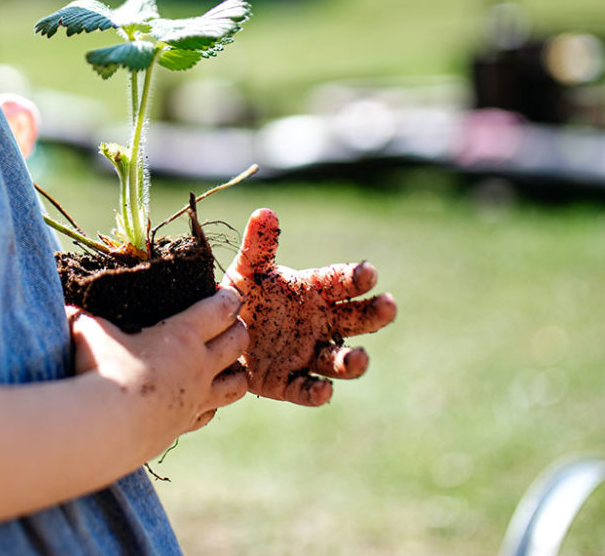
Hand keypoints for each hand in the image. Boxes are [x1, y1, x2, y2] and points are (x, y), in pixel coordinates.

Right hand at [68, 288, 249, 455]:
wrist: (104, 428)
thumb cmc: (100, 370)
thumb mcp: (88, 330)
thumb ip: (84, 317)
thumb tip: (67, 308)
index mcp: (182, 334)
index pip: (221, 309)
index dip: (228, 298)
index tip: (226, 294)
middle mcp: (198, 366)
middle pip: (238, 342)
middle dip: (238, 329)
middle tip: (227, 324)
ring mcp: (196, 400)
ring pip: (238, 384)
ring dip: (236, 370)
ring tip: (225, 364)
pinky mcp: (184, 426)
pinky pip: (211, 413)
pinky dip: (212, 404)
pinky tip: (198, 400)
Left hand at [223, 208, 395, 406]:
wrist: (216, 334)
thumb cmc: (242, 296)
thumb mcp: (247, 270)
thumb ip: (258, 245)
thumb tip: (265, 213)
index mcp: (312, 292)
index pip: (340, 282)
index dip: (355, 277)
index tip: (368, 272)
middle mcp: (318, 324)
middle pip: (355, 320)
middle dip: (374, 314)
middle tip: (388, 306)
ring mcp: (306, 354)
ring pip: (338, 360)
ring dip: (352, 360)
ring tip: (359, 358)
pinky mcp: (288, 382)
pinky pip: (306, 389)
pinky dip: (316, 391)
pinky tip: (323, 391)